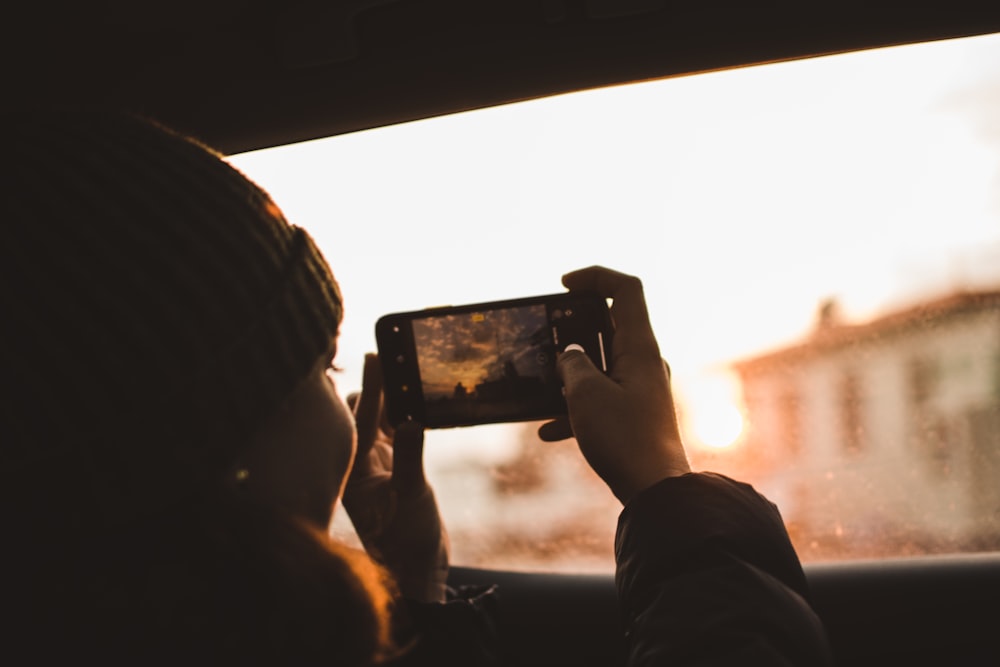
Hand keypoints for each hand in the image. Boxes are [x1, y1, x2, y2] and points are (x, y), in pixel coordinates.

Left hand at [343, 354, 448, 602]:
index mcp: (354, 471)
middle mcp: (360, 463)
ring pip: (381, 418)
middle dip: (377, 384)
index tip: (376, 355)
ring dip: (392, 396)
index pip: (361, 419)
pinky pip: (397, 429)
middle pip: (364, 411)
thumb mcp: (411, 499)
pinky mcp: (394, 465)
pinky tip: (416, 397)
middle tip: (392, 353)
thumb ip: (410, 460)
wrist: (417, 568)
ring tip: (405, 368)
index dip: (371, 386)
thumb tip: (413, 421)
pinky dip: (405, 413)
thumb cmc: (407, 541)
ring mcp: (377, 463)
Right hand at [539, 266, 689, 503]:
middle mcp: (644, 362)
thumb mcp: (585, 394)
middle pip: (609, 326)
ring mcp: (642, 389)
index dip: (595, 276)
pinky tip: (548, 431)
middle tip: (546, 338)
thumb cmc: (624, 439)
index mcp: (639, 347)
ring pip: (601, 365)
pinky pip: (602, 398)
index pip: (626, 289)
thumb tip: (570, 356)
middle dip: (573, 329)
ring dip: (570, 372)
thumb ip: (572, 365)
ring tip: (544, 386)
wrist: (655, 491)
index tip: (564, 284)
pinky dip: (576, 407)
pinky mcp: (635, 415)